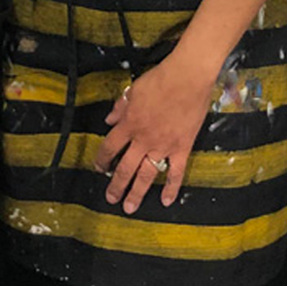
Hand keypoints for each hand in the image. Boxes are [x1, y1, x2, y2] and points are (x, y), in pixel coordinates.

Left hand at [97, 56, 212, 212]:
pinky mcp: (181, 148)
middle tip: (111, 199)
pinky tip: (165, 201)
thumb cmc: (160, 80)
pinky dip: (171, 188)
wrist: (187, 78)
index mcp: (129, 124)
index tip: (99, 168)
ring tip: (129, 207)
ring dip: (136, 193)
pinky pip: (175, 172)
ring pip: (146, 175)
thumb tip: (109, 120)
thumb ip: (120, 107)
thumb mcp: (133, 90)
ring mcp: (163, 146)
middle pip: (125, 168)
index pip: (109, 147)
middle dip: (116, 185)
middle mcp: (143, 139)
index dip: (102, 159)